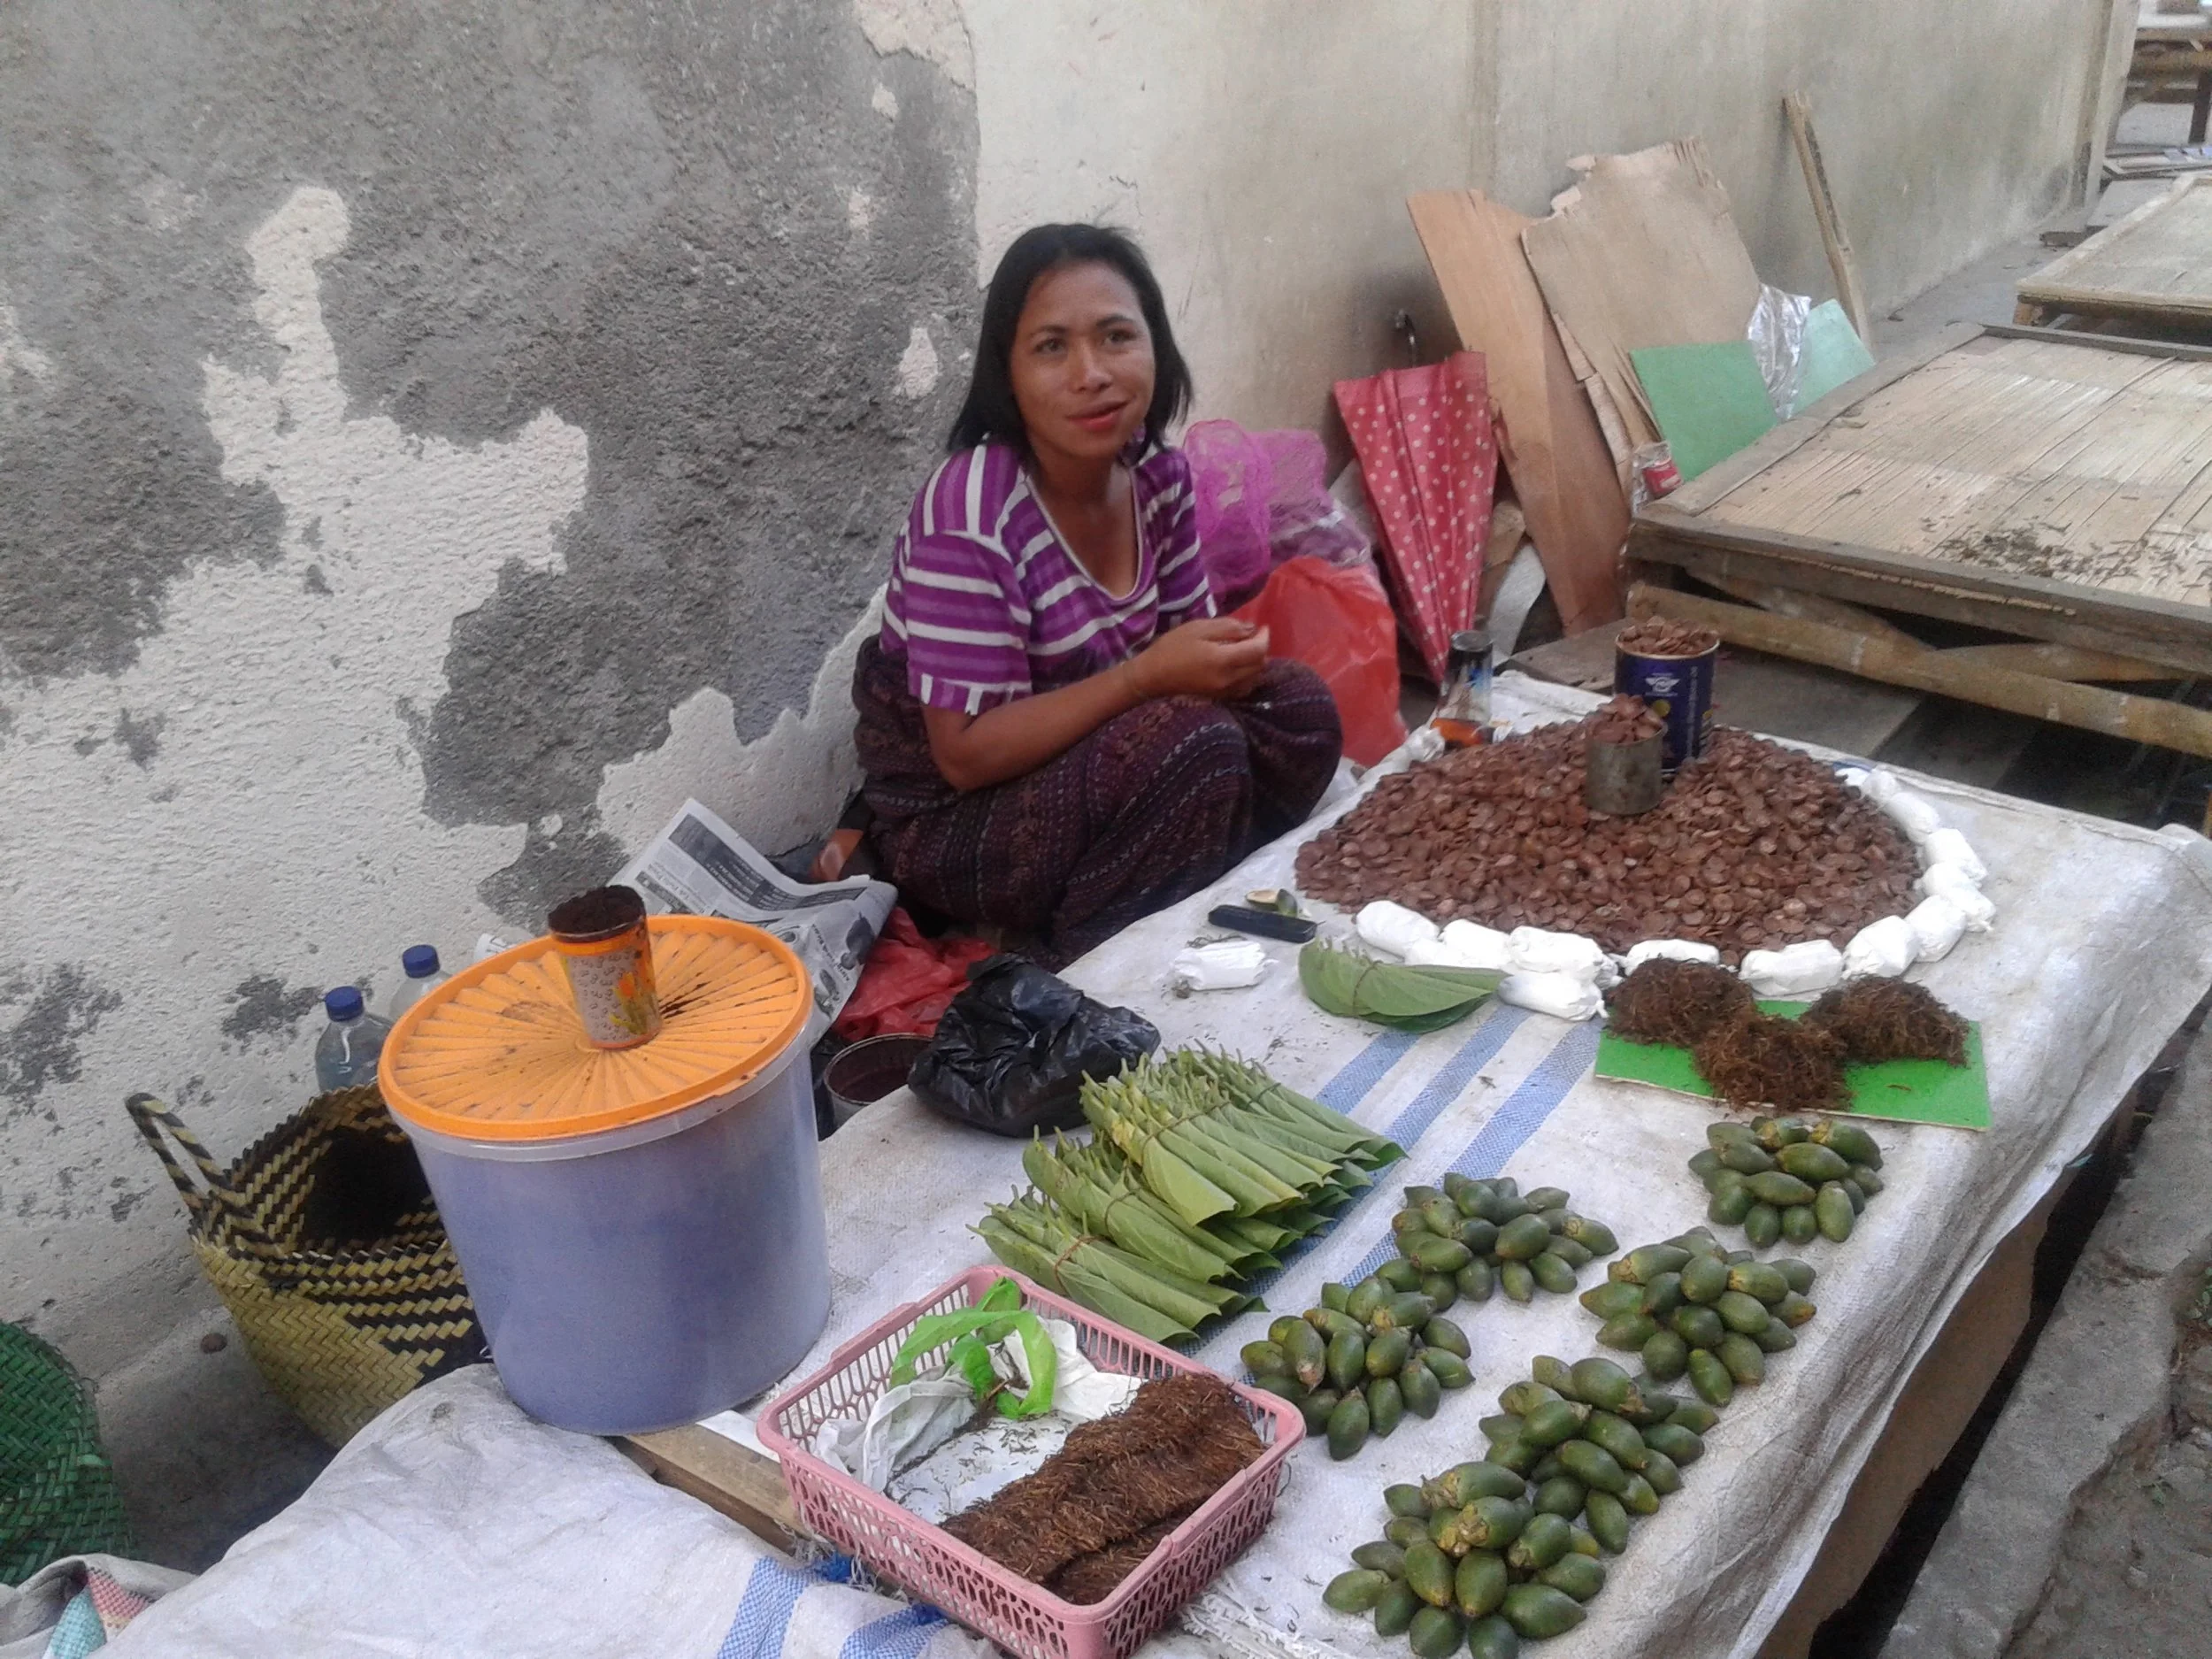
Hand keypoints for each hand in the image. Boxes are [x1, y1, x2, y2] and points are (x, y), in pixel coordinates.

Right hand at [1128, 617, 1270, 700]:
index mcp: (1223, 660)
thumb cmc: (1172, 648)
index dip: (1265, 637)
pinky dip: (1248, 675)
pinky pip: (1244, 687)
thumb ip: (1228, 627)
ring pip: (1254, 678)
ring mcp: (1225, 692)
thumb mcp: (1198, 628)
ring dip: (1256, 663)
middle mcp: (1229, 679)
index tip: (1263, 627)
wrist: (1151, 677)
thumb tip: (1251, 629)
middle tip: (1254, 636)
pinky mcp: (1220, 698)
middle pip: (1260, 665)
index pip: (1258, 650)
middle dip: (1262, 649)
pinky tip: (1239, 666)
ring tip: (1247, 650)